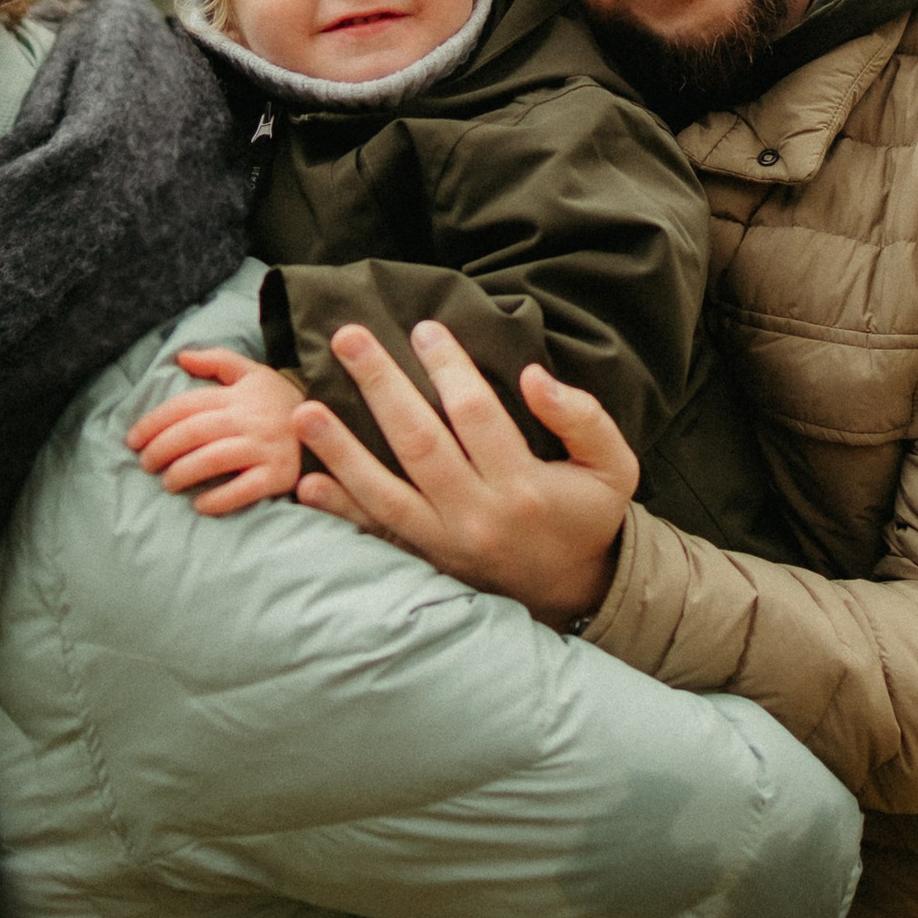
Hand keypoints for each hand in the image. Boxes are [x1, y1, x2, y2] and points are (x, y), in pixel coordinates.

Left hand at [127, 347, 308, 515]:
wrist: (337, 427)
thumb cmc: (284, 403)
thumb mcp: (254, 374)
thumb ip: (217, 361)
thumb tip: (180, 357)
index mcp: (239, 394)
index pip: (185, 406)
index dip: (153, 423)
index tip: (132, 440)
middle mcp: (251, 419)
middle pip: (193, 432)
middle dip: (161, 449)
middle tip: (145, 464)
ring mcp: (267, 448)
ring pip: (213, 459)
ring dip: (183, 473)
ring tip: (167, 483)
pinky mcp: (281, 476)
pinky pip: (245, 490)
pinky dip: (219, 499)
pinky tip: (200, 505)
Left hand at [291, 320, 637, 626]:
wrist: (574, 589)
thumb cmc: (588, 514)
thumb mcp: (613, 465)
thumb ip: (583, 416)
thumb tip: (532, 376)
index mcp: (524, 487)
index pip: (476, 414)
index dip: (448, 366)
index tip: (424, 328)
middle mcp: (478, 515)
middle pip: (419, 443)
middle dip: (380, 386)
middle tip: (347, 338)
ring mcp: (445, 542)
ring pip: (384, 493)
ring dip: (341, 449)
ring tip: (303, 409)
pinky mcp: (425, 559)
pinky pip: (376, 534)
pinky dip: (339, 510)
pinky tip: (307, 485)